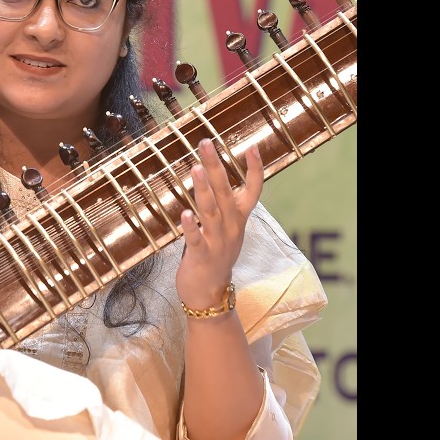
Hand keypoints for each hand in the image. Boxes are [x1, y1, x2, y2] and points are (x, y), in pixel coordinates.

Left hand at [176, 138, 261, 310]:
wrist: (210, 296)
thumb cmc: (214, 257)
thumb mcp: (226, 230)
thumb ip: (223, 207)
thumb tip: (215, 178)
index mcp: (238, 220)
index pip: (253, 191)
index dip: (254, 170)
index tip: (253, 146)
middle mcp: (231, 228)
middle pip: (226, 193)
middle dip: (216, 167)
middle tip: (206, 143)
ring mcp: (218, 242)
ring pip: (211, 211)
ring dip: (204, 189)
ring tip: (196, 168)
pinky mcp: (202, 257)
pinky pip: (196, 239)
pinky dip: (191, 226)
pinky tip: (184, 213)